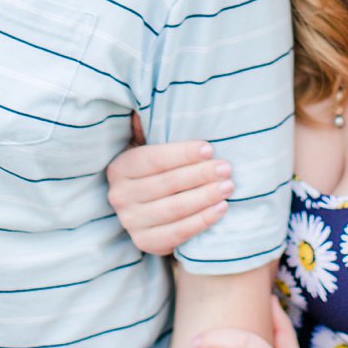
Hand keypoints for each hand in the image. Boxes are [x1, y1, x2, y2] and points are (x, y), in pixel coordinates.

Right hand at [106, 128, 232, 254]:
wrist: (149, 211)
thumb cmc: (156, 171)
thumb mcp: (147, 148)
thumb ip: (149, 129)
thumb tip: (149, 104)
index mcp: (118, 169)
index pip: (152, 160)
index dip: (182, 154)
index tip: (209, 149)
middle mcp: (119, 196)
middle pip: (166, 184)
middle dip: (199, 175)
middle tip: (226, 167)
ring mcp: (131, 222)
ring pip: (174, 208)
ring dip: (205, 196)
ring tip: (229, 185)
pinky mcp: (146, 243)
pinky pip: (179, 232)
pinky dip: (203, 220)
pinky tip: (222, 208)